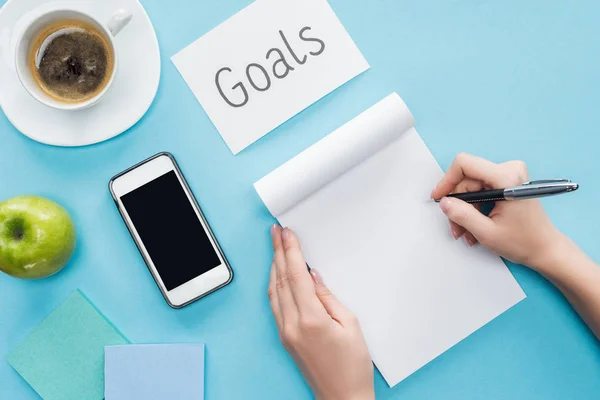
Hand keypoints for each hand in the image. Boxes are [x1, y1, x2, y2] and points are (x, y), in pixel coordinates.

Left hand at [268, 225, 373, 399]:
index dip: (290, 250)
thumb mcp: (350, 324)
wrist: (342, 397)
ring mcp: (285, 332)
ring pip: (274, 291)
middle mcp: (291, 325)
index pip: (295, 275)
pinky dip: (275, 284)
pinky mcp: (284, 338)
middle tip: (275, 232)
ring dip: (273, 266)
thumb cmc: (352, 365)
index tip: (286, 233)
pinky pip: (274, 304)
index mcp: (310, 319)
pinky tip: (277, 274)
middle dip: (277, 252)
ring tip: (274, 246)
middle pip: (280, 279)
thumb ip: (328, 296)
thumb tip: (313, 275)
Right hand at [431, 153, 565, 271]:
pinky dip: (474, 208)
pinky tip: (475, 226)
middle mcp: (509, 170)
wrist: (545, 248)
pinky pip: (481, 190)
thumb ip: (462, 215)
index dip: (447, 180)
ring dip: (465, 210)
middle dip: (457, 204)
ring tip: (465, 232)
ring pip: (472, 187)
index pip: (465, 164)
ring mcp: (510, 175)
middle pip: (467, 179)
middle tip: (455, 225)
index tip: (439, 197)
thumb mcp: (486, 232)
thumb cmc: (524, 242)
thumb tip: (444, 202)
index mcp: (506, 177)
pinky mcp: (508, 182)